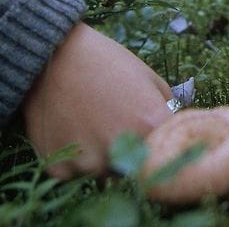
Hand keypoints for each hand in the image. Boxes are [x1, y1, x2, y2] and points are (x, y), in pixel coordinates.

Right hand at [22, 22, 174, 177]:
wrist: (52, 55)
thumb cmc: (105, 61)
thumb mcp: (149, 77)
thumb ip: (168, 108)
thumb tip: (176, 131)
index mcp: (151, 125)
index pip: (167, 156)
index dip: (159, 149)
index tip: (149, 140)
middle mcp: (122, 150)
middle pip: (135, 168)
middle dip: (130, 154)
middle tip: (113, 123)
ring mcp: (89, 162)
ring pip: (104, 172)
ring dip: (100, 156)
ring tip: (88, 122)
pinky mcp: (60, 168)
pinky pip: (74, 174)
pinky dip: (73, 158)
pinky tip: (69, 129)